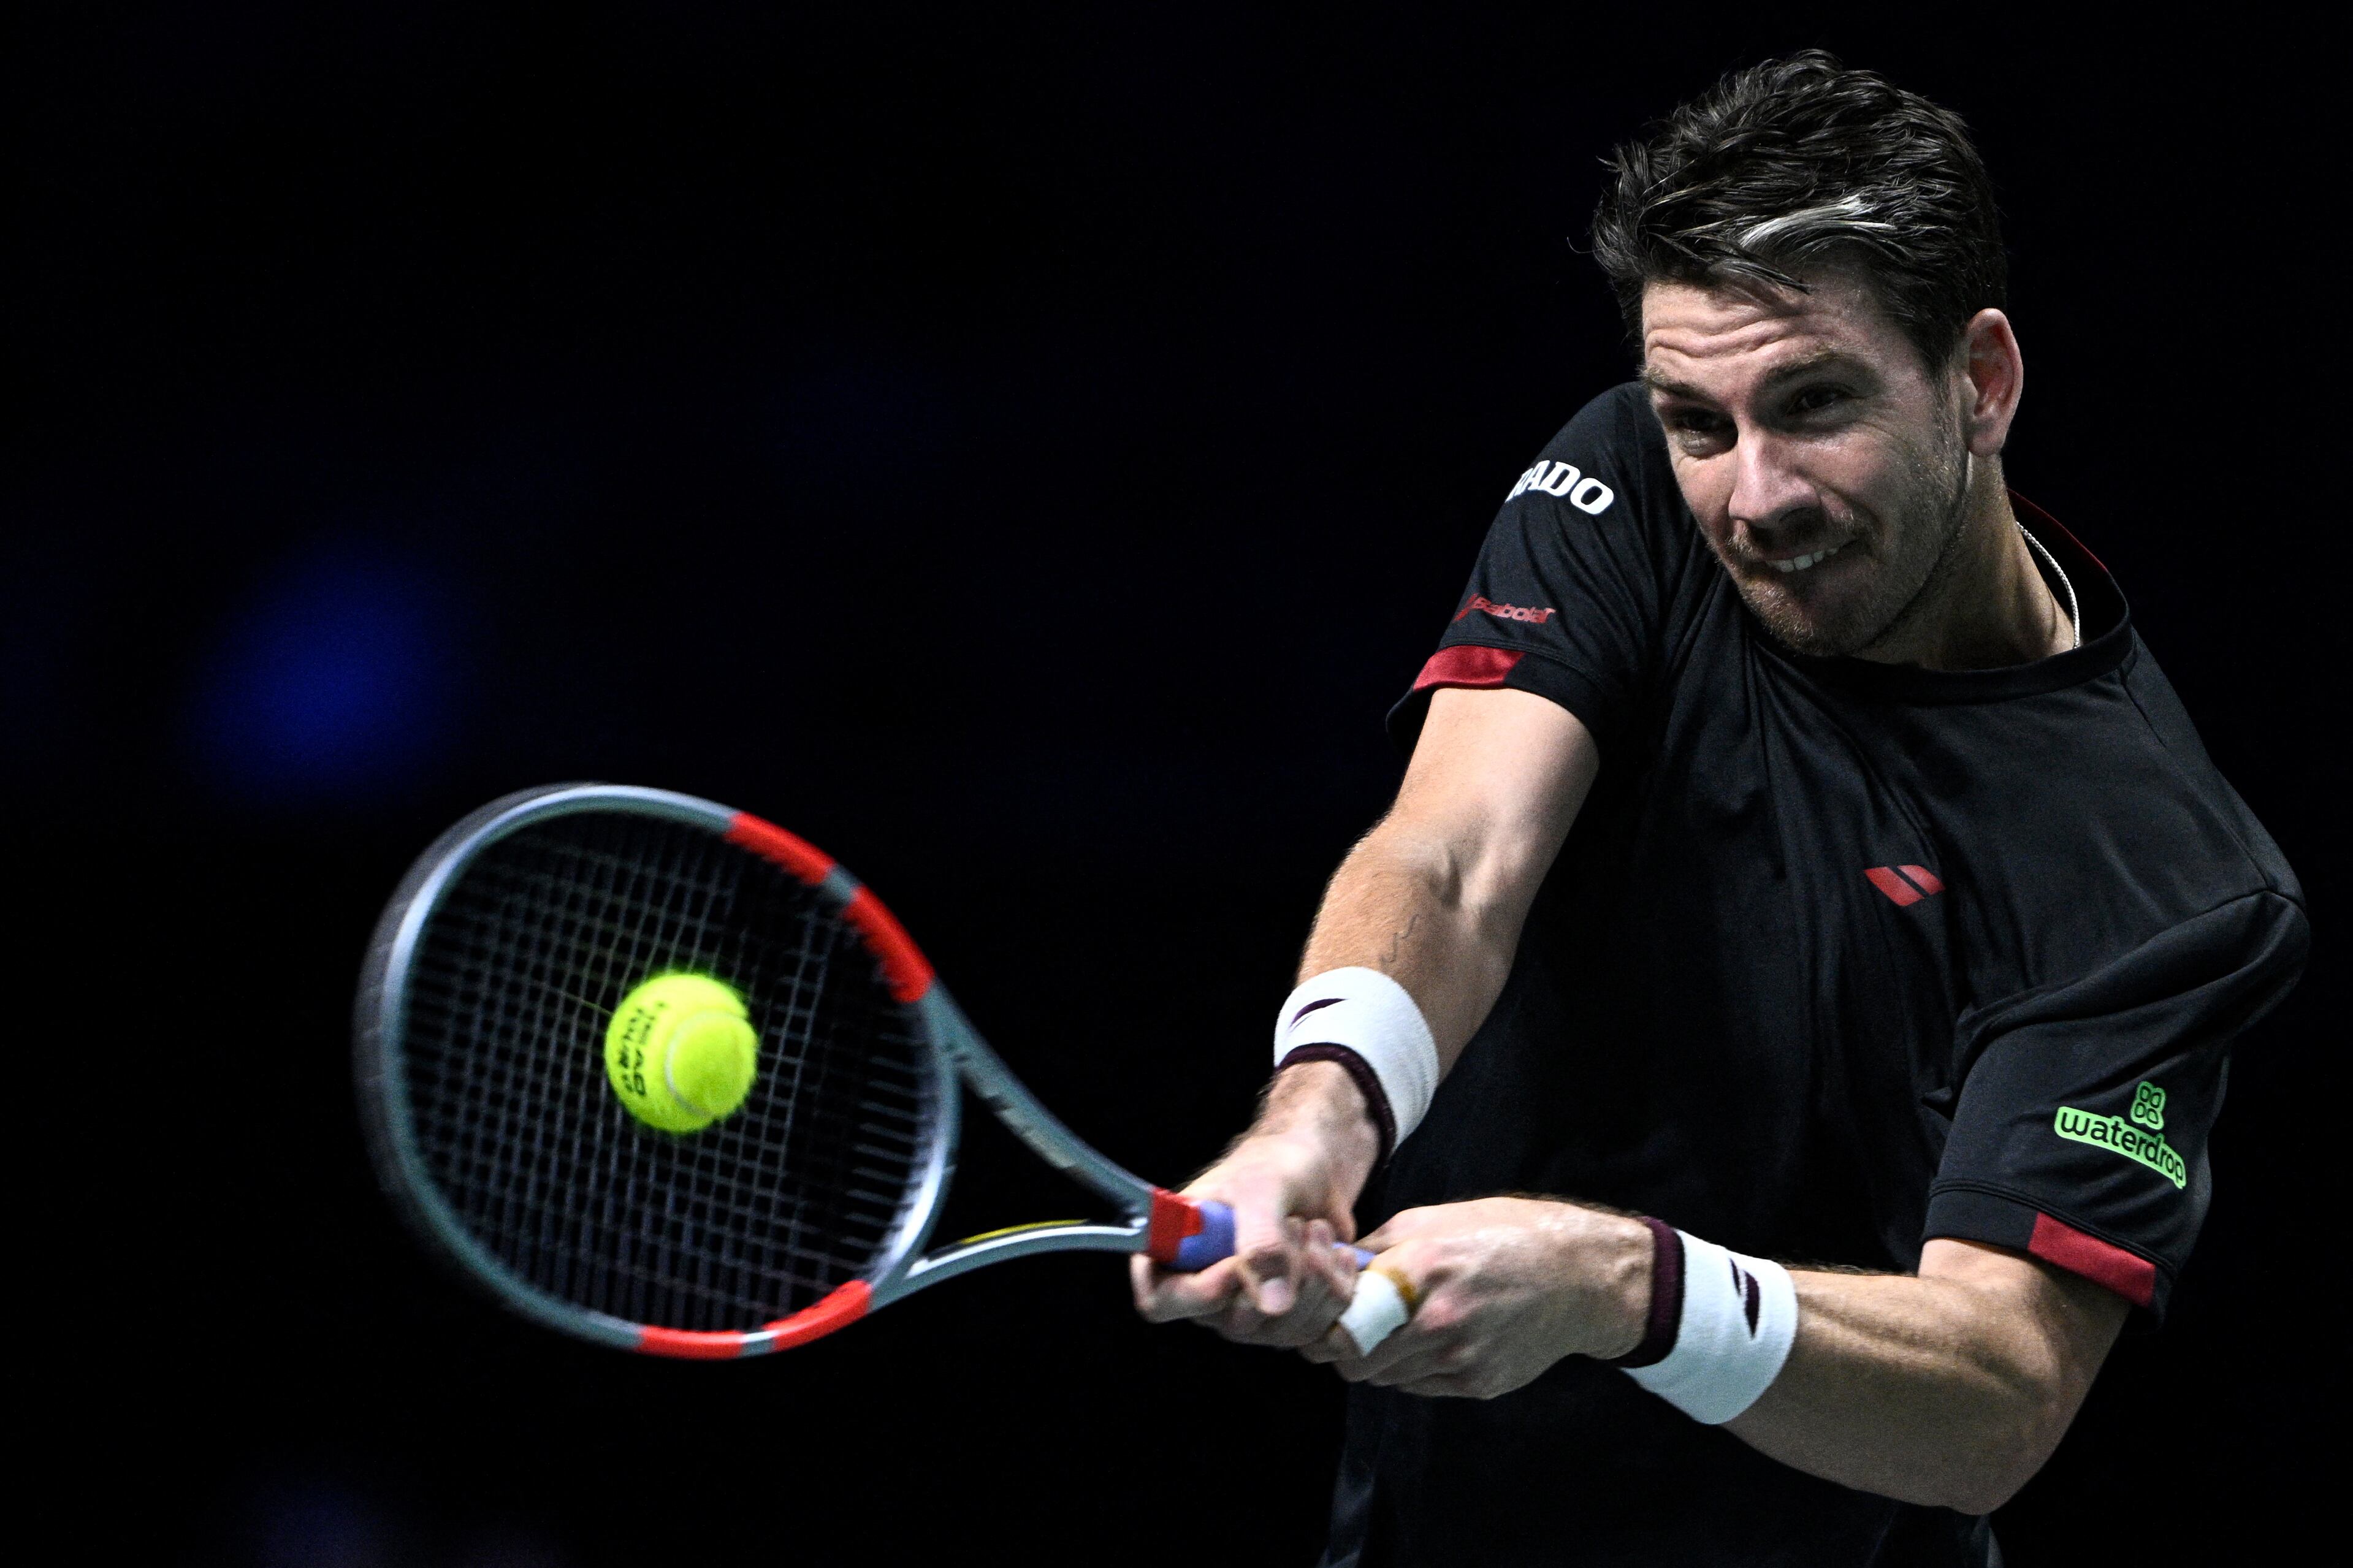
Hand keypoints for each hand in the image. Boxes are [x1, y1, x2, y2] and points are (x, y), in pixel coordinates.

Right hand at [1129, 1062, 1377, 1347]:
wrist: (1313, 1173)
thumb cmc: (1272, 1168)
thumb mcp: (1263, 1190)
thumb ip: (1261, 1241)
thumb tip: (1272, 1307)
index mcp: (1174, 1253)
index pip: (1160, 1301)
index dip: (1200, 1294)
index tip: (1237, 1262)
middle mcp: (1205, 1292)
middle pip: (1235, 1323)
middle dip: (1281, 1271)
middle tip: (1296, 1223)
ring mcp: (1247, 1311)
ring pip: (1281, 1331)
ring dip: (1315, 1277)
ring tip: (1316, 1228)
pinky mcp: (1288, 1320)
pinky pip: (1316, 1331)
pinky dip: (1337, 1291)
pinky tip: (1338, 1253)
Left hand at [1301, 1198, 1650, 1398]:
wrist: (1577, 1275)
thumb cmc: (1501, 1235)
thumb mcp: (1431, 1220)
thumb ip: (1376, 1248)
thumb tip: (1329, 1266)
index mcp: (1419, 1268)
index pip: (1342, 1321)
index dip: (1321, 1325)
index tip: (1319, 1317)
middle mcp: (1437, 1319)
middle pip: (1356, 1361)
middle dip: (1343, 1349)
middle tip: (1346, 1331)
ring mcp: (1460, 1357)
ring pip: (1386, 1378)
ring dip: (1377, 1360)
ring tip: (1391, 1330)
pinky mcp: (1478, 1383)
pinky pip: (1421, 1386)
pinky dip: (1411, 1370)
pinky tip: (1427, 1341)